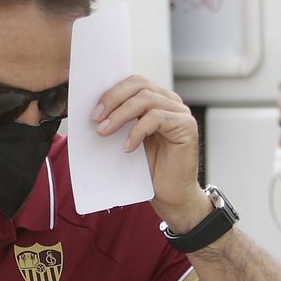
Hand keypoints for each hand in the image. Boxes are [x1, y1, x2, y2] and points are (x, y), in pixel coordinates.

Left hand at [92, 75, 209, 228]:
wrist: (172, 197)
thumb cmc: (151, 171)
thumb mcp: (129, 140)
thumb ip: (121, 122)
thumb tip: (96, 112)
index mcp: (158, 101)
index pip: (135, 83)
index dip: (113, 92)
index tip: (94, 111)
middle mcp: (171, 103)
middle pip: (140, 86)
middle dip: (113, 99)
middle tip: (96, 118)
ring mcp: (180, 113)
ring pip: (146, 100)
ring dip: (120, 115)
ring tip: (104, 132)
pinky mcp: (186, 126)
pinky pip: (157, 118)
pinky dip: (137, 131)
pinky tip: (127, 148)